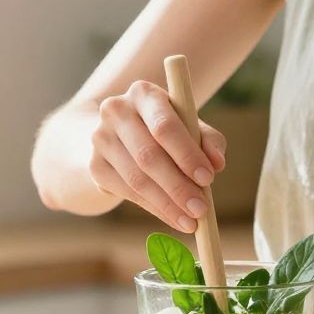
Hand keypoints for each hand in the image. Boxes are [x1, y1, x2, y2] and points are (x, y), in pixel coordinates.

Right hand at [86, 80, 226, 231]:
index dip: (187, 154)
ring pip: (136, 178)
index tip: (208, 178)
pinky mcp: (95, 165)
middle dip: (178, 186)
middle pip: (148, 155)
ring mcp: (100, 138)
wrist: (120, 134)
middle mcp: (116, 110)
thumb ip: (208, 140)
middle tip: (200, 209)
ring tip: (190, 220)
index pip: (164, 125)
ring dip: (166, 203)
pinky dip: (153, 207)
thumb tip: (217, 163)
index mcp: (143, 93)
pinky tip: (172, 216)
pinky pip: (126, 192)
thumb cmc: (164, 128)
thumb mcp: (189, 125)